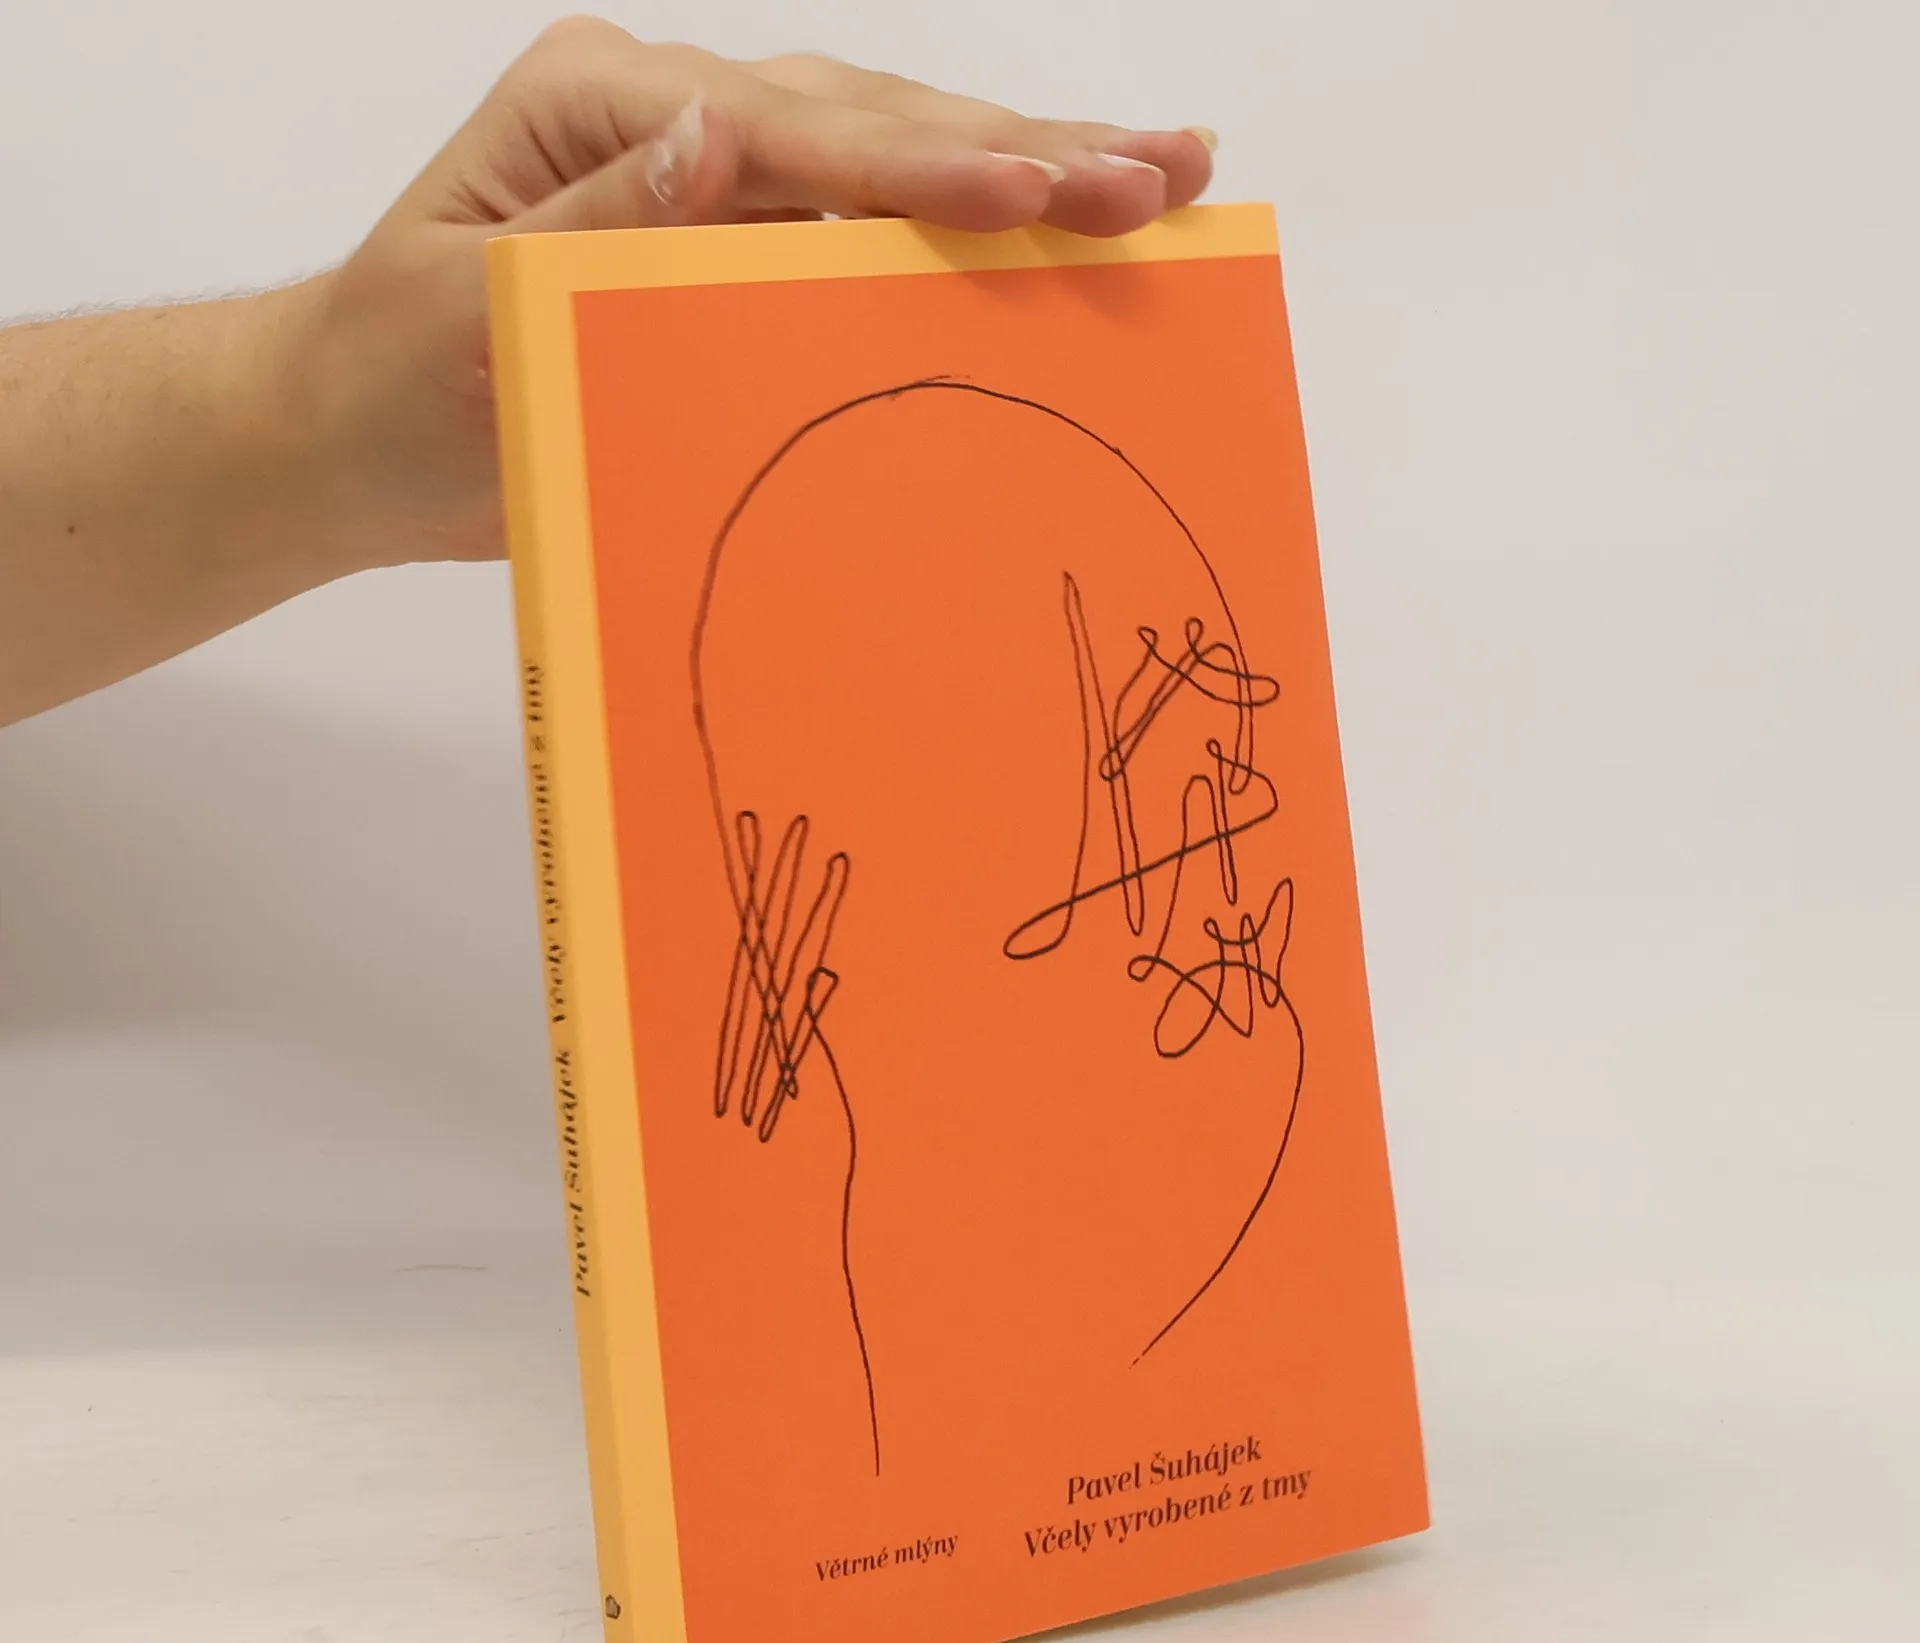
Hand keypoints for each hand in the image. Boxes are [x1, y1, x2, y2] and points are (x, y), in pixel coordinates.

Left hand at [292, 20, 1216, 567]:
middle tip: (1167, 170)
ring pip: (896, 160)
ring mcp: (717, 178)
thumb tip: (719, 136)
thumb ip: (604, 219)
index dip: (929, 163)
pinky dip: (971, 239)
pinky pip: (871, 235)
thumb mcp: (470, 301)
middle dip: (1029, 148)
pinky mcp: (741, 248)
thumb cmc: (395, 374)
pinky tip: (1062, 232)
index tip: (1045, 186)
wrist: (358, 438)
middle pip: (877, 122)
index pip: (799, 130)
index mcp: (608, 103)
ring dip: (1032, 170)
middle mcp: (676, 118)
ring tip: (1163, 179)